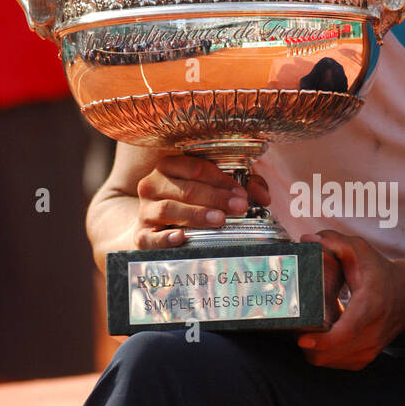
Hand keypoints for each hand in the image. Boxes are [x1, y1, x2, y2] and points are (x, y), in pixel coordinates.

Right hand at [133, 152, 270, 250]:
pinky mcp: (140, 235)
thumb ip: (241, 186)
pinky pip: (150, 237)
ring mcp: (145, 211)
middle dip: (216, 197)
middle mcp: (152, 185)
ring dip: (197, 214)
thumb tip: (264, 196)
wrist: (152, 227)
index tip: (241, 192)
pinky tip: (181, 237)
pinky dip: (165, 238)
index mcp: (169, 167)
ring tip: (219, 220)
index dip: (221, 179)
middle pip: (186, 189)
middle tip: (239, 206)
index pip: (196, 167)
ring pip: (169, 209)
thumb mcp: (211, 188)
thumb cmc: (188, 203)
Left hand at [296, 229, 404, 369]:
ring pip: (333, 362)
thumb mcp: (360, 250)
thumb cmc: (380, 272)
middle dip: (309, 345)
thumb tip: (308, 240)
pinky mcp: (368, 356)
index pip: (347, 331)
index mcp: (370, 305)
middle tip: (295, 329)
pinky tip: (321, 342)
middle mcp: (373, 331)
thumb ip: (334, 241)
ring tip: (306, 334)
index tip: (302, 339)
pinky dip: (326, 357)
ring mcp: (372, 347)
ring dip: (315, 352)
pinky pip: (340, 364)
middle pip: (333, 352)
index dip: (323, 340)